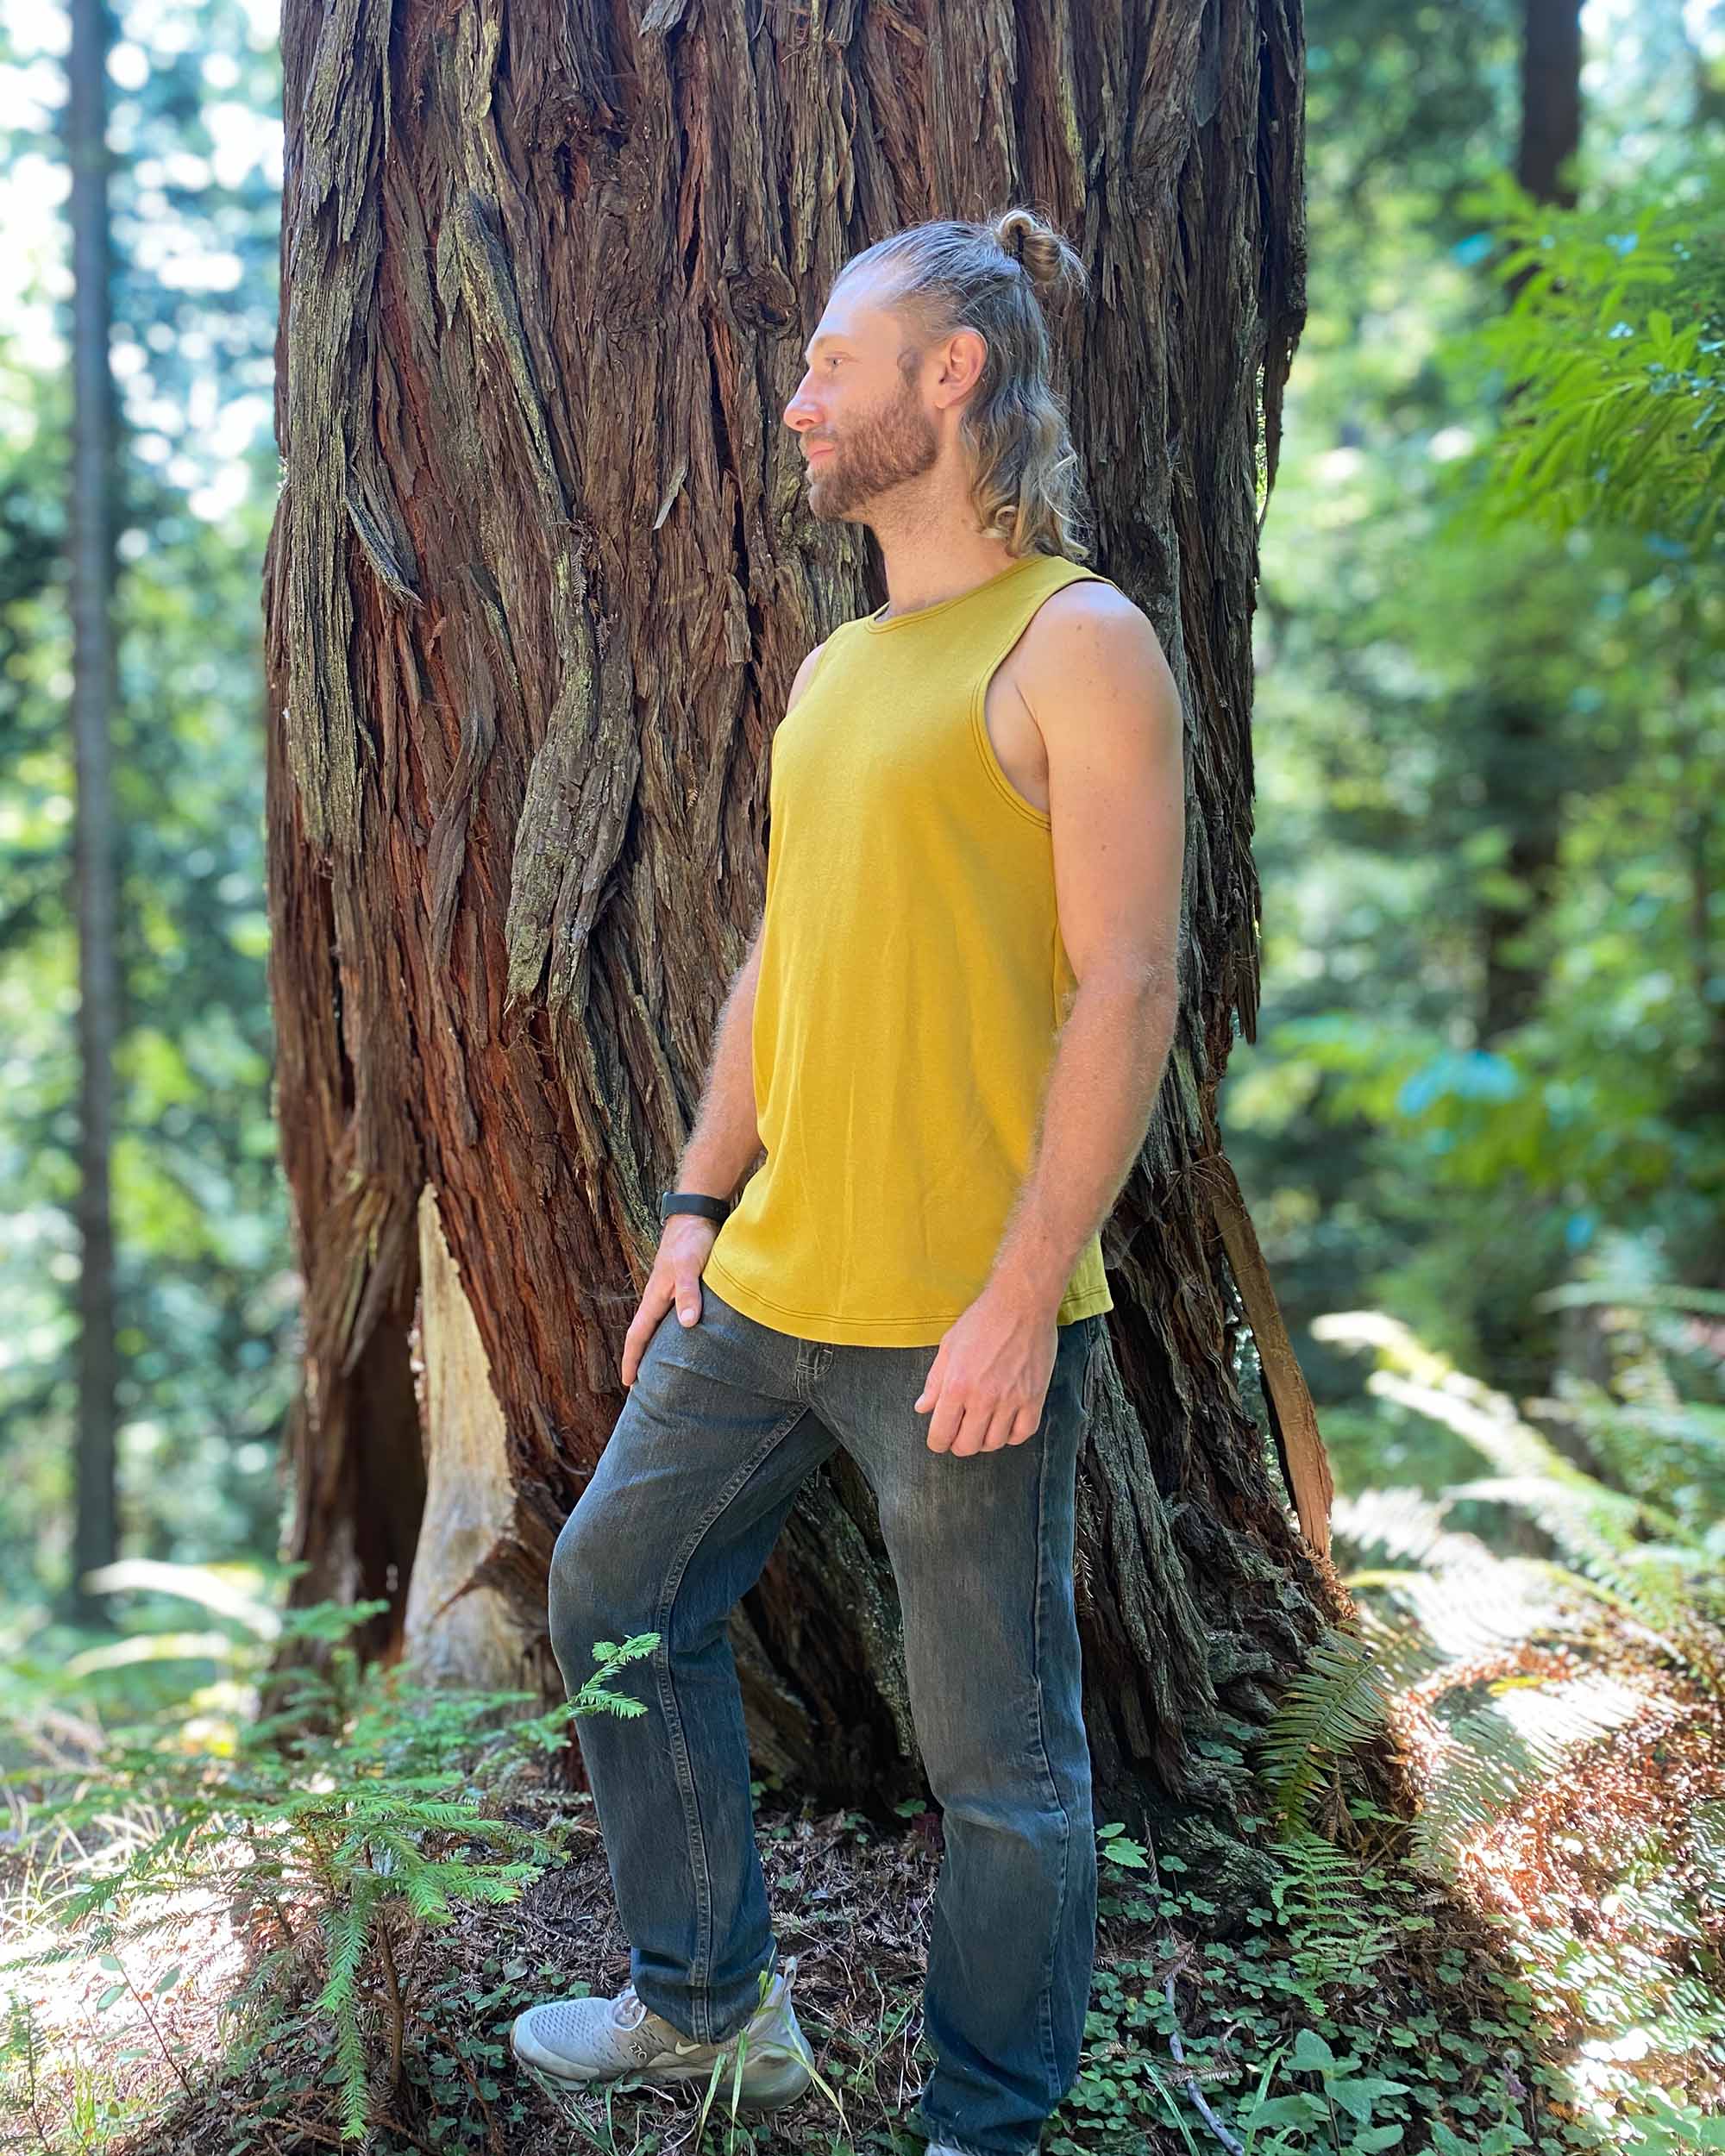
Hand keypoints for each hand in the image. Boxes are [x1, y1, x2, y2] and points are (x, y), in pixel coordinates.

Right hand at [621, 1215, 719, 1387]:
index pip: (638, 1335)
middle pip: (647, 1335)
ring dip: (660, 1348)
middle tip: (646, 1387)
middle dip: (643, 1360)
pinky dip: (678, 1333)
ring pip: (661, 1327)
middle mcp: (660, 1298)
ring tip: (666, 1370)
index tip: (628, 1383)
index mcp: (655, 1297)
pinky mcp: (686, 1286)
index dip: (632, 1359)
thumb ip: (688, 1293)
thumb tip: (687, 1324)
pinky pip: (677, 1317)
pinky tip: (690, 1340)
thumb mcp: (689, 1266)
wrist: (697, 1214)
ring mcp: (671, 1292)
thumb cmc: (690, 1239)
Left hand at [914, 1282, 1058, 1455]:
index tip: (939, 1440)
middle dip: (959, 1444)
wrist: (1021, 1303)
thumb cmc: (983, 1320)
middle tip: (960, 1435)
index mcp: (957, 1385)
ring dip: (985, 1440)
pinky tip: (1005, 1424)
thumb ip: (934, 1381)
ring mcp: (1011, 1400)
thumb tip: (922, 1407)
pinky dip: (1012, 1436)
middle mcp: (984, 1397)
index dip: (937, 1442)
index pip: (942, 1433)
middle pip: (968, 1445)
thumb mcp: (949, 1347)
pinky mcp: (1034, 1397)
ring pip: (995, 1443)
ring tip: (982, 1428)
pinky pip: (1023, 1433)